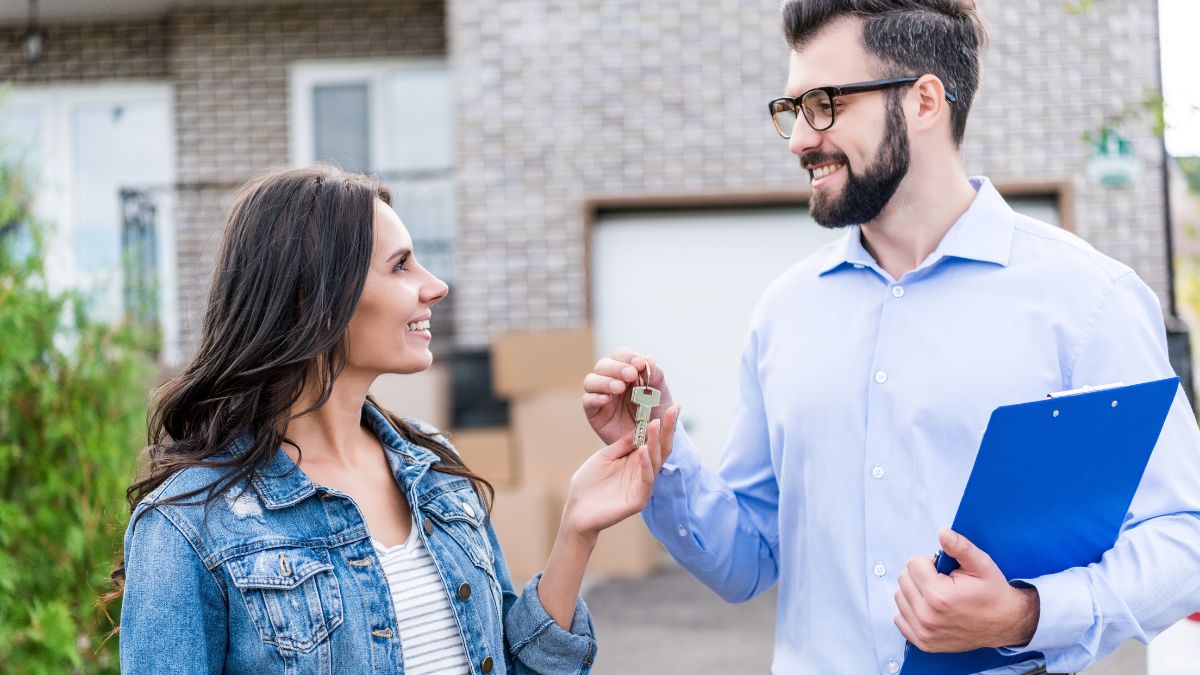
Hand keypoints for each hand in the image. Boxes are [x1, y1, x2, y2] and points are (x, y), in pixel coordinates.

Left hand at [560, 405, 681, 537]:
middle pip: (661, 449)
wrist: (576, 510)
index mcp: (636, 461)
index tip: (672, 407)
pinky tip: (645, 450)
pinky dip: (645, 464)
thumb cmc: (589, 484)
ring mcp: (642, 487)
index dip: (663, 425)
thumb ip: (623, 444)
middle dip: (666, 429)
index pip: (654, 441)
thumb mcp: (605, 456)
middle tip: (671, 410)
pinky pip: (645, 480)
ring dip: (655, 442)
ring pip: (655, 462)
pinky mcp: (637, 500)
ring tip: (655, 424)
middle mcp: (643, 473)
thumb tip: (640, 426)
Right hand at [582, 347, 675, 445]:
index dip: (628, 357)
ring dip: (605, 381)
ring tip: (619, 388)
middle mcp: (611, 380)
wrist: (652, 441)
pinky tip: (608, 399)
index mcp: (627, 372)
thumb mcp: (661, 395)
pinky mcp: (594, 412)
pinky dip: (596, 398)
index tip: (640, 364)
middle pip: (603, 365)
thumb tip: (648, 358)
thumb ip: (656, 376)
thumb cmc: (656, 415)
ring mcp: (601, 395)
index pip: (621, 355)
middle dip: (617, 368)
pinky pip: (588, 401)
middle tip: (630, 375)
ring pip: (591, 380)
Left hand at [894, 529, 1039, 652]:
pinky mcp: (923, 643)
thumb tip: (943, 533)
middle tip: (943, 583)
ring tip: (937, 596)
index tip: (945, 572)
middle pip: (904, 579)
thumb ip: (960, 547)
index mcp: (938, 596)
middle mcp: (927, 616)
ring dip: (915, 592)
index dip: (930, 563)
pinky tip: (930, 609)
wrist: (1005, 623)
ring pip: (900, 597)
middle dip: (921, 576)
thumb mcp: (981, 564)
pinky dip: (911, 611)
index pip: (913, 563)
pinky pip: (899, 618)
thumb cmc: (993, 593)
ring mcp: (923, 632)